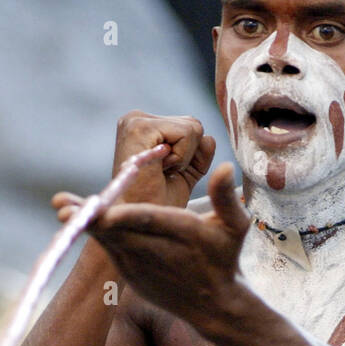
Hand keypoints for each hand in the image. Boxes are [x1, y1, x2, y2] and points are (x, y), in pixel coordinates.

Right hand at [50, 111, 216, 223]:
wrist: (141, 228)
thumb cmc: (158, 205)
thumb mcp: (185, 174)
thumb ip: (200, 153)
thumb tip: (209, 137)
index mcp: (143, 125)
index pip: (189, 127)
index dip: (189, 157)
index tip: (165, 174)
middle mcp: (135, 117)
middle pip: (193, 125)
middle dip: (188, 156)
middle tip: (163, 175)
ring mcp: (135, 120)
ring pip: (193, 128)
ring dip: (184, 158)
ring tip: (160, 173)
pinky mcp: (140, 127)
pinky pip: (187, 133)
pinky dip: (182, 158)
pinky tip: (160, 170)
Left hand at [65, 162, 250, 330]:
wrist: (211, 306)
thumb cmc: (223, 259)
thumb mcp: (235, 229)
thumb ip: (226, 198)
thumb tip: (222, 168)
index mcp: (182, 234)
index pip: (150, 222)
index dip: (125, 216)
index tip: (103, 209)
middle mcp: (157, 252)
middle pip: (119, 232)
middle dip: (91, 218)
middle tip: (64, 206)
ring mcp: (140, 265)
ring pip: (107, 240)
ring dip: (84, 223)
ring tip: (61, 206)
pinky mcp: (128, 272)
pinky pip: (107, 249)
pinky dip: (92, 233)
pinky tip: (75, 216)